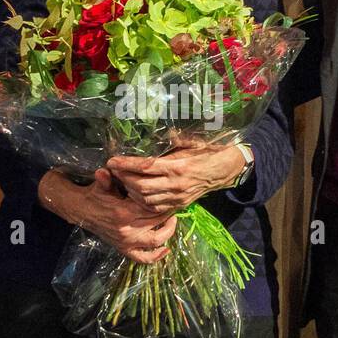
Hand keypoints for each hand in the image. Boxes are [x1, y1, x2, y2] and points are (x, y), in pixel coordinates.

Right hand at [39, 169, 176, 263]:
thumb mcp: (101, 185)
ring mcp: (126, 242)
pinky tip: (166, 250)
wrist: (82, 210)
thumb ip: (105, 179)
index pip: (151, 208)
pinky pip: (142, 258)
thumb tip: (104, 170)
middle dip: (168, 214)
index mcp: (123, 212)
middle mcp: (127, 230)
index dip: (163, 202)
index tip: (169, 196)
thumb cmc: (95, 195)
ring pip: (155, 240)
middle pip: (156, 222)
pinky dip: (155, 256)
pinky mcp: (124, 249)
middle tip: (174, 205)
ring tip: (172, 221)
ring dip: (167, 232)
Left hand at [105, 143, 245, 214]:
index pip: (145, 167)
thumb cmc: (208, 152)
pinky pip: (155, 207)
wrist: (225, 170)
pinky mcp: (179, 204)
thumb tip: (161, 130)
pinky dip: (142, 201)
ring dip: (130, 190)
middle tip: (113, 170)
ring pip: (145, 199)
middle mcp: (176, 184)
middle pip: (140, 186)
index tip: (112, 161)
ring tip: (122, 180)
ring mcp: (177, 197)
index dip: (126, 165)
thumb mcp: (192, 141)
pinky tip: (135, 192)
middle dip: (124, 178)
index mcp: (178, 166)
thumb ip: (175, 138)